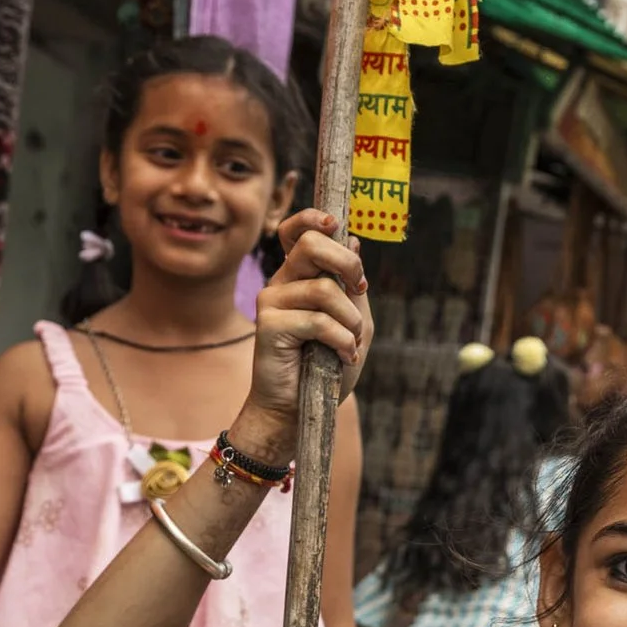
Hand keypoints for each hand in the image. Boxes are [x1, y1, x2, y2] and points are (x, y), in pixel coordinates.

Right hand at [239, 213, 372, 452]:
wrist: (299, 409)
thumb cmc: (326, 366)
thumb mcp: (354, 323)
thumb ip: (353, 286)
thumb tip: (353, 239)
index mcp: (300, 275)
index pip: (297, 230)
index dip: (315, 218)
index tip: (337, 226)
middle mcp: (282, 282)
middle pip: (311, 244)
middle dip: (347, 264)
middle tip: (359, 290)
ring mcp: (271, 301)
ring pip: (324, 288)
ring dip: (350, 320)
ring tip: (351, 342)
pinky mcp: (268, 325)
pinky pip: (318, 320)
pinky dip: (342, 341)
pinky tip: (343, 356)